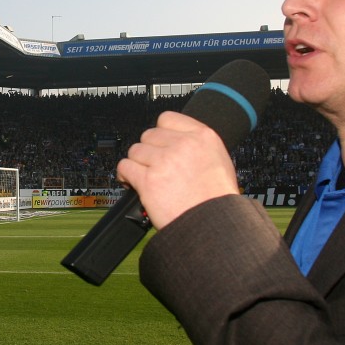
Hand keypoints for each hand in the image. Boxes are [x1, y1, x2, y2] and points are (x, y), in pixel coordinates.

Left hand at [115, 110, 239, 229]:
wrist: (215, 225)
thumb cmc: (218, 201)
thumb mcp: (220, 161)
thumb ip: (197, 146)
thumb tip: (176, 142)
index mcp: (203, 136)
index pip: (167, 119)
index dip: (160, 134)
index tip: (159, 145)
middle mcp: (183, 144)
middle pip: (149, 135)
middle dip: (149, 151)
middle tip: (153, 167)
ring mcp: (164, 161)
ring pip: (135, 151)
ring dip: (137, 164)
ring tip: (145, 178)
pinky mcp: (149, 180)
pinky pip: (125, 167)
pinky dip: (125, 176)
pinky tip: (132, 184)